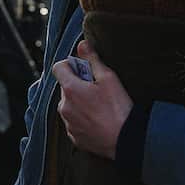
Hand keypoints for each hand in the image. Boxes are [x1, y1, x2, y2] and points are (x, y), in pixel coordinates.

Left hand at [52, 41, 131, 160]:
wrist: (126, 140)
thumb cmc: (118, 107)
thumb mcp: (108, 78)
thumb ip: (92, 59)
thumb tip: (82, 44)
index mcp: (70, 89)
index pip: (58, 68)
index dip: (70, 64)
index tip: (83, 68)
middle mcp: (64, 107)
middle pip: (65, 87)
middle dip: (77, 84)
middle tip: (97, 89)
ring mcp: (68, 123)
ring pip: (69, 106)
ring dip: (79, 102)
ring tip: (100, 106)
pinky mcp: (74, 137)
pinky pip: (74, 122)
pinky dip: (82, 119)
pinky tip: (99, 120)